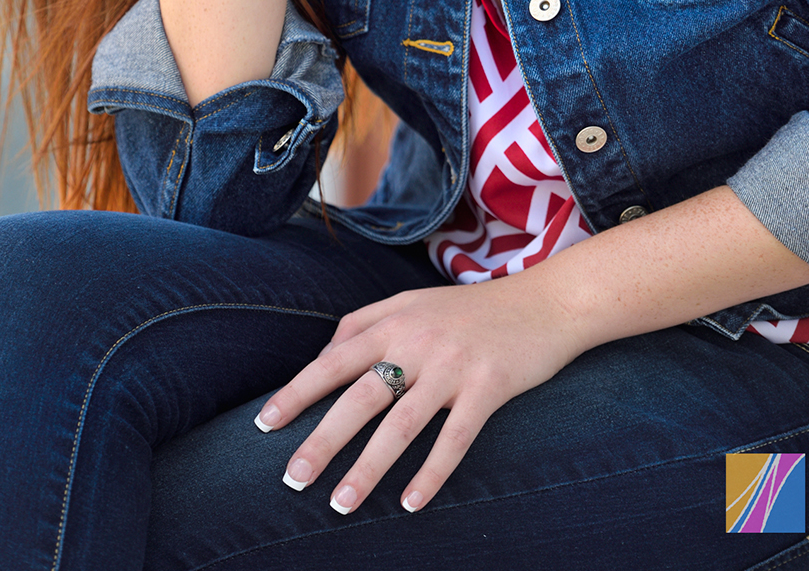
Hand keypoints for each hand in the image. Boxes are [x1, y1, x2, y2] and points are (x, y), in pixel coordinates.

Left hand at [254, 271, 585, 514]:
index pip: (333, 361)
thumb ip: (365, 323)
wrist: (544, 302)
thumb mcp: (413, 303)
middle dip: (322, 441)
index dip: (297, 392)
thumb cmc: (470, 310)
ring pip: (401, 425)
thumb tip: (322, 356)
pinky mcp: (489, 387)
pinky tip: (411, 504)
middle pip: (359, 398)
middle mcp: (418, 342)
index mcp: (394, 321)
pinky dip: (432, 473)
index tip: (264, 425)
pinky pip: (455, 438)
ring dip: (368, 469)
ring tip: (341, 506)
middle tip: (292, 479)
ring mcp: (454, 366)